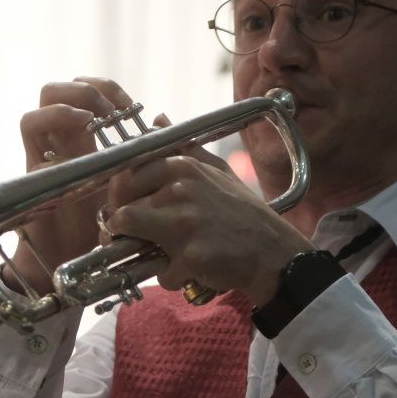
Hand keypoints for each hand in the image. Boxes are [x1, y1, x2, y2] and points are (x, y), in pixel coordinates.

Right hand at [6, 77, 134, 293]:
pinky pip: (33, 151)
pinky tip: (78, 149)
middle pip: (52, 92)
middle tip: (111, 112)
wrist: (78, 258)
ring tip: (90, 122)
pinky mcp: (35, 182)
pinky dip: (53, 143)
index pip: (83, 92)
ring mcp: (43, 160)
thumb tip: (161, 117)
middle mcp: (59, 143)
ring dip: (63, 110)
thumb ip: (141, 150)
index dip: (106, 89)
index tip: (132, 108)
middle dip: (82, 91)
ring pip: (33, 117)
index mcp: (82, 137)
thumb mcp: (130, 178)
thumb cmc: (106, 219)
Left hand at [105, 153, 311, 305]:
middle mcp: (180, 190)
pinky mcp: (190, 256)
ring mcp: (184, 223)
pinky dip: (173, 277)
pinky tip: (192, 270)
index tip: (130, 210)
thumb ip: (184, 148)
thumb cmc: (244, 213)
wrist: (274, 252)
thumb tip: (157, 120)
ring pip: (131, 240)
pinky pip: (161, 272)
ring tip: (165, 254)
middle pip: (122, 212)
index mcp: (183, 167)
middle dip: (127, 230)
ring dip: (143, 252)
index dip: (121, 199)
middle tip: (143, 238)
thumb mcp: (218, 171)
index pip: (124, 177)